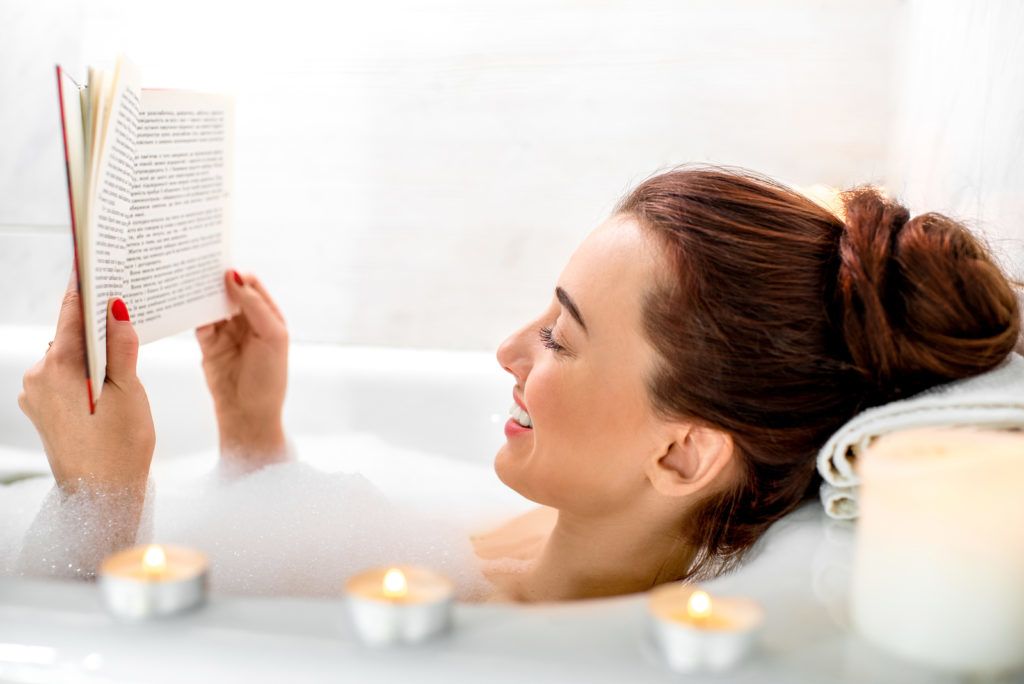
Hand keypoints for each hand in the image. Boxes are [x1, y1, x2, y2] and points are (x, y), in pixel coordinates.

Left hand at [18, 279, 154, 498]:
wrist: (102, 496)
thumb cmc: (120, 449)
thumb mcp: (129, 392)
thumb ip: (121, 347)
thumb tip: (116, 309)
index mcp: (58, 369)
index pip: (71, 313)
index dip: (85, 287)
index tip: (94, 263)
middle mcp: (38, 377)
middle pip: (70, 333)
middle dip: (95, 322)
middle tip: (124, 305)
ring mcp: (37, 395)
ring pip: (68, 355)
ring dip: (92, 350)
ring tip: (123, 351)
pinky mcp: (43, 409)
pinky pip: (65, 376)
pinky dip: (85, 370)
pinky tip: (108, 381)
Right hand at [196, 270, 288, 463]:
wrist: (248, 415)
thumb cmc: (268, 377)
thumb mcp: (271, 336)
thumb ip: (254, 305)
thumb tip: (233, 274)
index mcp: (268, 316)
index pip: (251, 285)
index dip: (237, 272)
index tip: (217, 259)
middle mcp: (247, 321)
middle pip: (228, 291)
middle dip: (214, 279)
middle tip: (193, 261)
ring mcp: (227, 333)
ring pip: (211, 305)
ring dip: (200, 294)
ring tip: (181, 277)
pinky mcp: (208, 345)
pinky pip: (197, 322)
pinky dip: (189, 312)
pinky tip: (177, 301)